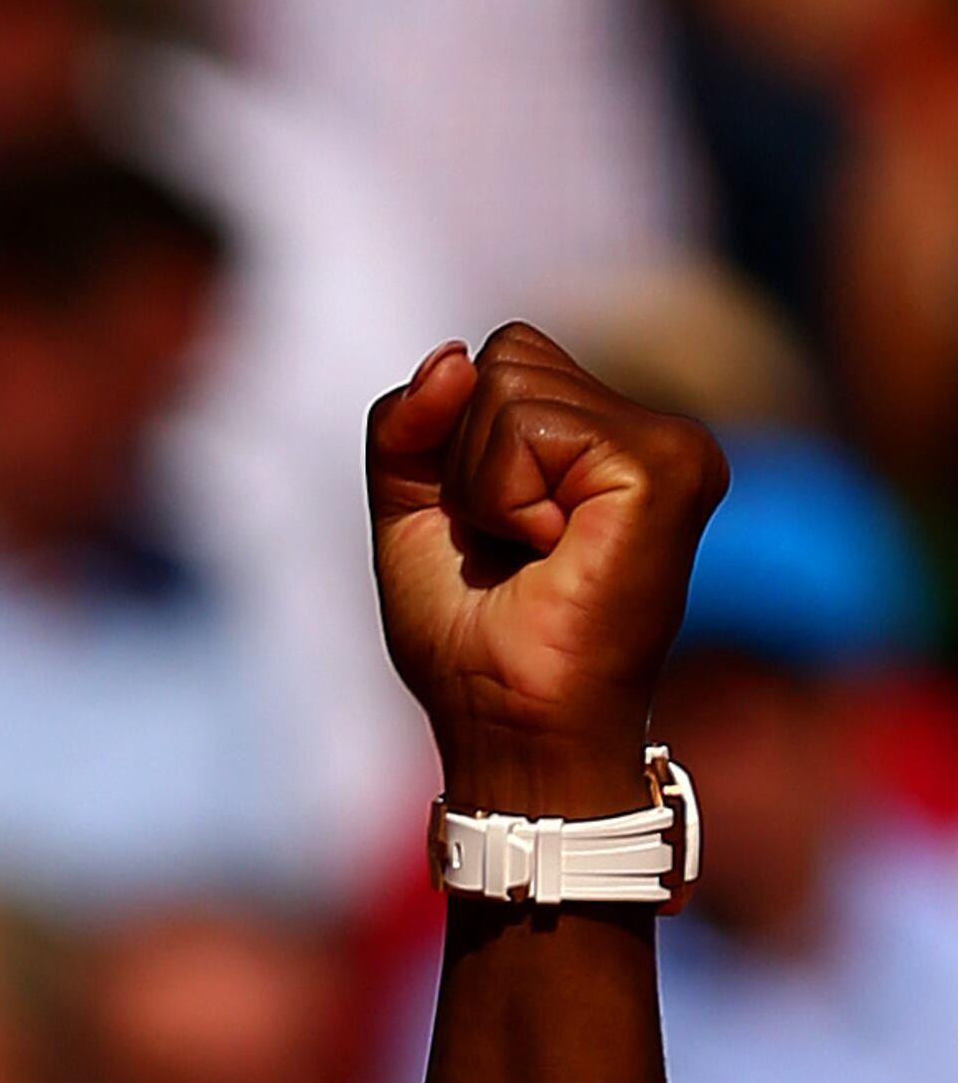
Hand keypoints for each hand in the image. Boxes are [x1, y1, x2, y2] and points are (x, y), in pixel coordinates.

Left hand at [363, 325, 722, 815]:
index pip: (500, 357)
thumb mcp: (412, 512)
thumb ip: (410, 424)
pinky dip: (505, 498)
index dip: (455, 444)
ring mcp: (671, 443)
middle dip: (467, 460)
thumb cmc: (471, 642)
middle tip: (512, 550)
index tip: (492, 533)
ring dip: (484, 484)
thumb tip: (452, 356)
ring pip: (509, 380)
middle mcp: (653, 431)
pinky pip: (528, 425)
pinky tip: (552, 553)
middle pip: (505, 355)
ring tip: (535, 555)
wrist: (511, 728)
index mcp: (606, 438)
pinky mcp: (666, 465)